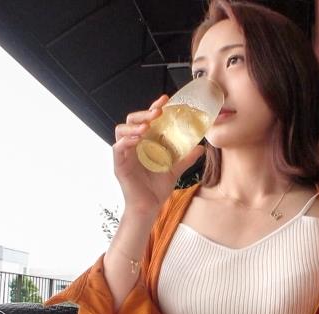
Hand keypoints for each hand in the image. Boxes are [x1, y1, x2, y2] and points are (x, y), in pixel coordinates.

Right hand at [112, 95, 205, 216]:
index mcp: (144, 143)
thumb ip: (186, 158)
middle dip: (144, 113)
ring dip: (134, 125)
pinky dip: (127, 141)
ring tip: (147, 126)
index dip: (153, 108)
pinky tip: (138, 139)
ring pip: (121, 130)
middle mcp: (132, 145)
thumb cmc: (156, 189)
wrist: (149, 207)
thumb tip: (201, 147)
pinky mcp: (119, 164)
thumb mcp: (175, 170)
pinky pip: (118, 148)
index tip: (165, 100)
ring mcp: (124, 154)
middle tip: (157, 111)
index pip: (146, 120)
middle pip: (131, 120)